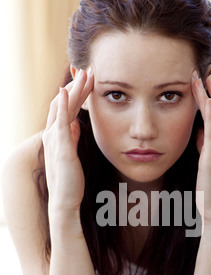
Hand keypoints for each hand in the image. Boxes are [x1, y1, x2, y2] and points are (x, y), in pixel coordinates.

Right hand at [42, 69, 93, 217]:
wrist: (64, 201)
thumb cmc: (69, 180)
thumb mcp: (72, 154)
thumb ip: (71, 138)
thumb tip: (75, 124)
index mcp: (58, 137)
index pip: (67, 109)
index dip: (77, 94)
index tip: (88, 80)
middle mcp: (53, 135)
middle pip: (64, 104)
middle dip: (76, 86)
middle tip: (88, 69)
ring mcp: (55, 141)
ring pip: (62, 108)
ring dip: (72, 90)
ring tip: (83, 74)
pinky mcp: (61, 148)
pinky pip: (60, 123)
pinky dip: (62, 106)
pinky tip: (65, 92)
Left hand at [192, 73, 210, 224]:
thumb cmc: (210, 187)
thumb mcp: (205, 161)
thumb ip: (204, 144)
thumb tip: (199, 131)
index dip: (209, 96)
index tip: (201, 80)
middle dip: (210, 89)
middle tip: (201, 70)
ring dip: (208, 96)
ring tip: (200, 78)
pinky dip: (208, 115)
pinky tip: (203, 101)